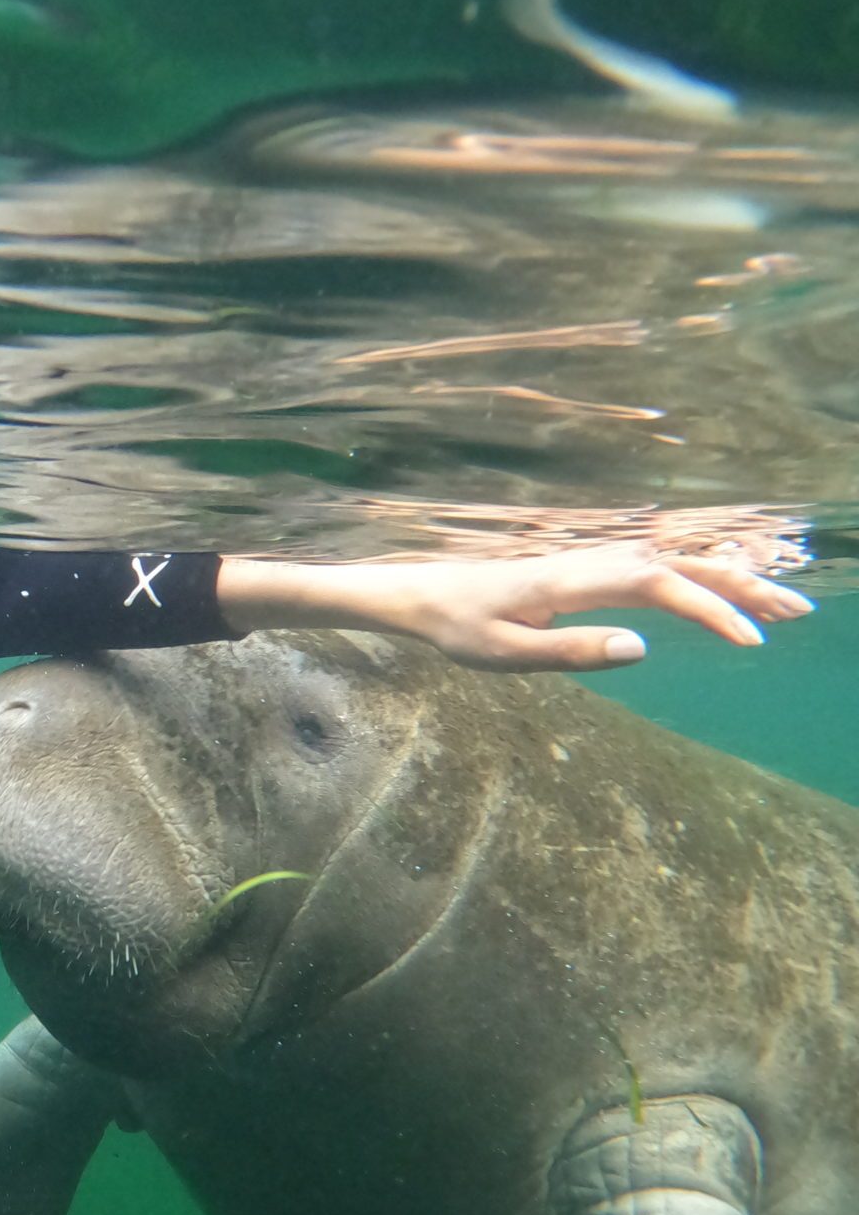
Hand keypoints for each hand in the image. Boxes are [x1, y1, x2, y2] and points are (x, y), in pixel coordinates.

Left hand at [216, 545, 812, 672]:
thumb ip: (570, 651)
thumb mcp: (502, 653)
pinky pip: (652, 565)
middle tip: (797, 610)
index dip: (709, 608)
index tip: (748, 639)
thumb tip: (641, 647)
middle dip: (741, 584)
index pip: (658, 585)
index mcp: (571, 581)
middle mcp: (587, 562)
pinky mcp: (583, 571)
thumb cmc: (455, 628)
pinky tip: (722, 584)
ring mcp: (587, 563)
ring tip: (780, 602)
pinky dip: (696, 572)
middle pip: (679, 562)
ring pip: (671, 561)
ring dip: (726, 577)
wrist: (418, 595)